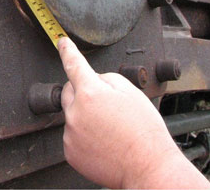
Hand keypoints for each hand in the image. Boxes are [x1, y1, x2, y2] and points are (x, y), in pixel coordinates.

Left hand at [58, 37, 209, 188]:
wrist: (147, 167)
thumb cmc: (144, 131)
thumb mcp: (131, 92)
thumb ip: (107, 79)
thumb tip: (94, 80)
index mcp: (91, 93)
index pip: (74, 64)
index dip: (67, 51)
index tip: (62, 43)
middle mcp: (76, 113)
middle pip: (70, 92)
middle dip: (84, 93)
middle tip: (107, 106)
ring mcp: (71, 134)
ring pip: (73, 115)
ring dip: (85, 116)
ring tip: (109, 129)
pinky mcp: (70, 151)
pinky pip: (73, 135)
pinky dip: (84, 135)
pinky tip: (103, 141)